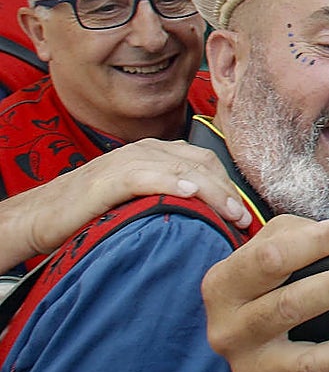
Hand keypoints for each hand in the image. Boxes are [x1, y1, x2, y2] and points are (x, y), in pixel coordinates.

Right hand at [4, 139, 251, 268]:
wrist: (41, 216)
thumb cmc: (93, 213)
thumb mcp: (141, 201)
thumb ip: (172, 200)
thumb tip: (212, 221)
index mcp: (157, 153)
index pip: (206, 162)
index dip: (229, 186)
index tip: (245, 214)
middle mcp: (146, 151)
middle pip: (201, 163)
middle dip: (227, 191)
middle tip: (243, 219)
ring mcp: (127, 161)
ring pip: (182, 167)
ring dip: (211, 191)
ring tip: (229, 214)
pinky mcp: (108, 178)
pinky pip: (146, 176)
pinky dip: (170, 182)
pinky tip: (188, 193)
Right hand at [201, 215, 328, 371]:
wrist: (242, 318)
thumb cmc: (267, 271)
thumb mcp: (273, 241)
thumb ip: (303, 234)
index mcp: (224, 285)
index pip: (270, 260)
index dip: (314, 243)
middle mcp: (229, 331)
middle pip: (288, 308)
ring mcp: (249, 369)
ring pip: (309, 364)